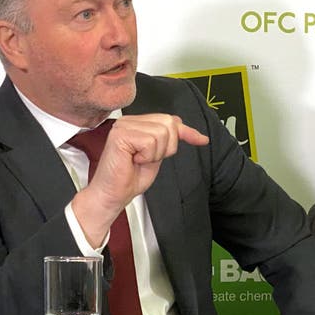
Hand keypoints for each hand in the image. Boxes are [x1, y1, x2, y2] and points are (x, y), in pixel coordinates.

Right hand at [71, 114, 208, 246]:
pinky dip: (146, 156)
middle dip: (167, 147)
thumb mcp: (157, 156)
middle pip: (168, 124)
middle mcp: (129, 121)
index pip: (169, 119)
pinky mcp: (120, 135)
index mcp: (137, 124)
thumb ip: (168, 140)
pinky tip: (133, 160)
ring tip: (139, 160)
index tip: (201, 140)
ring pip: (161, 133)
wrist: (113, 195)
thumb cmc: (129, 178)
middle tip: (148, 159)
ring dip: (155, 153)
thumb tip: (189, 130)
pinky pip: (149, 141)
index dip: (187, 131)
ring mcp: (124, 126)